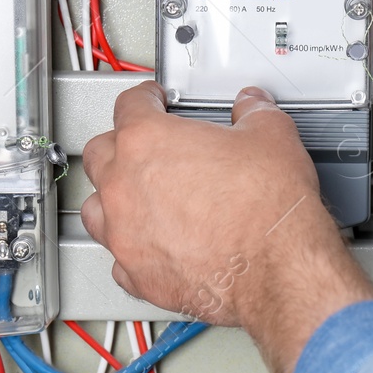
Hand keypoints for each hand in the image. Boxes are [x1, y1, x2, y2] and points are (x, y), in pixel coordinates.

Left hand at [81, 82, 372, 372]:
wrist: (277, 270)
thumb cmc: (267, 210)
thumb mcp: (271, 136)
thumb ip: (254, 112)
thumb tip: (252, 107)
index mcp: (147, 141)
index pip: (129, 104)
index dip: (145, 97)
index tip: (152, 100)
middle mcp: (124, 186)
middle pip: (100, 153)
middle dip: (120, 145)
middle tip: (146, 146)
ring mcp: (126, 234)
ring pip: (95, 208)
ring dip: (112, 198)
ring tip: (136, 196)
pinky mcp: (137, 275)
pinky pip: (118, 258)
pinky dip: (132, 248)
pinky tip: (152, 244)